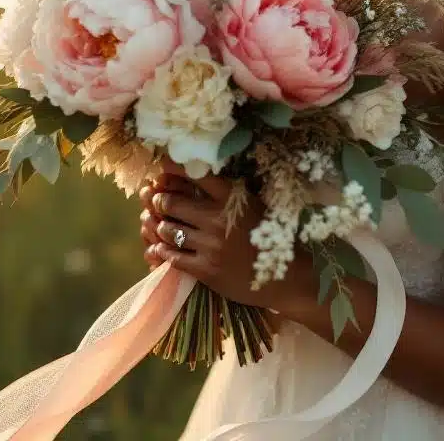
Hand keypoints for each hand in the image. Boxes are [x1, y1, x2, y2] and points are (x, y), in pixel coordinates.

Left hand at [137, 163, 314, 312]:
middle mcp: (218, 219)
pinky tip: (160, 246)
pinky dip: (162, 249)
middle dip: (160, 200)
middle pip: (172, 203)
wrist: (286, 277)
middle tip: (158, 200)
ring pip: (168, 230)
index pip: (196, 176)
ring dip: (158, 225)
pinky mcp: (206, 270)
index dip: (173, 168)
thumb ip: (228, 193)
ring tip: (158, 223)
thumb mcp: (253, 206)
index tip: (162, 165)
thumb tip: (197, 175)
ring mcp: (211, 246)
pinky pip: (173, 256)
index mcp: (232, 199)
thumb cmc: (269, 238)